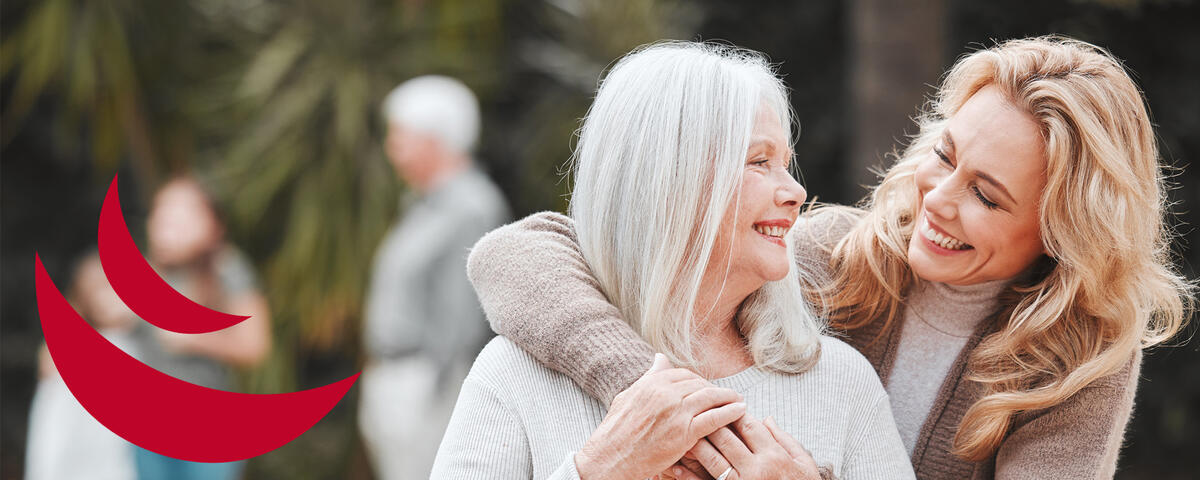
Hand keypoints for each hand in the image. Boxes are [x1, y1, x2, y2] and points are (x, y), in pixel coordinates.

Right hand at [575, 354, 746, 479]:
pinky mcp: (684, 433)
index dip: (699, 381)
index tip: (707, 388)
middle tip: (727, 395)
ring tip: (739, 400)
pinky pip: (714, 418)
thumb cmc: (616, 431)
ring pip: (710, 398)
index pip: (684, 375)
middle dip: (716, 390)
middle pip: (700, 385)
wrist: (611, 458)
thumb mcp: (628, 396)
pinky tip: (740, 411)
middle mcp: (665, 393)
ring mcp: (676, 412)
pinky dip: (730, 413)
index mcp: (651, 383)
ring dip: (728, 398)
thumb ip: (648, 377)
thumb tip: (660, 358)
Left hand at [689, 413, 819, 478]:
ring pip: (713, 460)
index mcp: (774, 457)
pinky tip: (677, 468)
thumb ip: (786, 440)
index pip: (748, 426)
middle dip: (709, 423)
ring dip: (695, 445)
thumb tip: (766, 418)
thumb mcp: (804, 465)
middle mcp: (757, 470)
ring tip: (681, 434)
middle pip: (726, 439)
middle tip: (694, 410)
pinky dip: (690, 477)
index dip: (733, 412)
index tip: (722, 403)